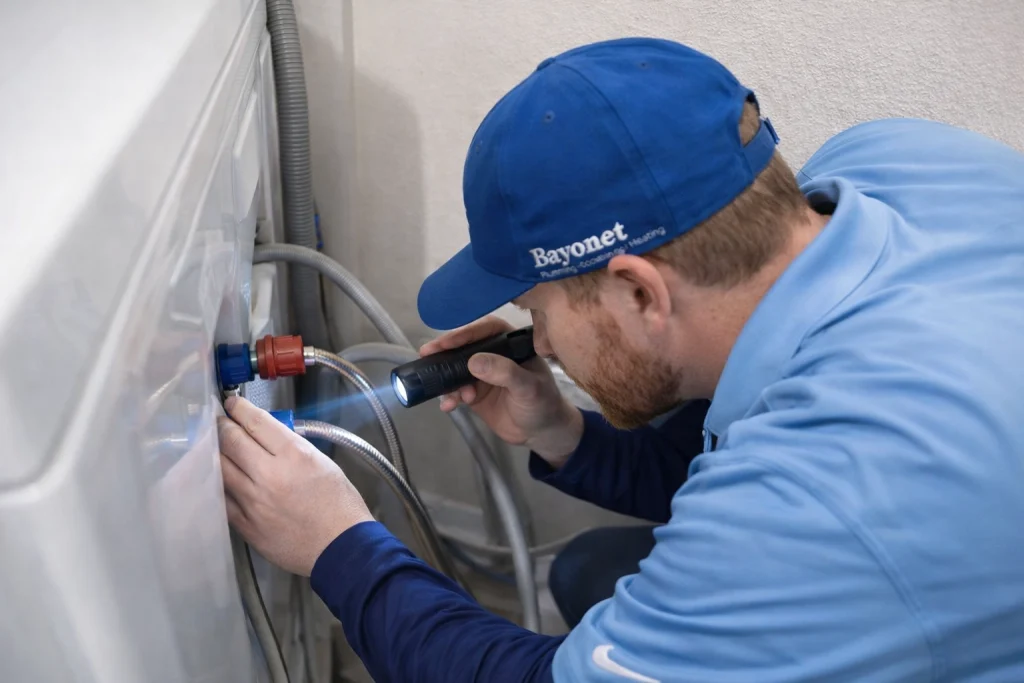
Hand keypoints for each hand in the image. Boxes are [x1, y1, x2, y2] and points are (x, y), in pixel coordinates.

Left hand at [218, 396, 373, 575]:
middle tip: (219, 420)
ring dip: (215, 452)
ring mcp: (253, 501)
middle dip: (222, 425)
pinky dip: (218, 484)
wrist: (342, 549)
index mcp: (294, 455)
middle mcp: (269, 474)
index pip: (257, 422)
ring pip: (220, 468)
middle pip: (232, 440)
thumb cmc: (340, 505)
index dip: (239, 408)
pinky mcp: (246, 524)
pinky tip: (217, 477)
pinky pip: (222, 498)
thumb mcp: (323, 463)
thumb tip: (268, 437)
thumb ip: (293, 448)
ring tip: (214, 445)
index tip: (232, 404)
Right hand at [420, 316, 583, 466]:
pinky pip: (456, 390)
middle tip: (427, 355)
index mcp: (511, 344)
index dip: (464, 334)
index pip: (485, 330)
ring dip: (449, 381)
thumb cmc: (543, 404)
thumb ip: (504, 373)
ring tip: (452, 396)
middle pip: (465, 347)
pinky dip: (450, 397)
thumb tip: (473, 361)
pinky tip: (449, 406)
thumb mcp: (528, 387)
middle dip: (446, 352)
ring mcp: (482, 375)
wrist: (543, 433)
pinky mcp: (474, 393)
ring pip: (456, 370)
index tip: (446, 342)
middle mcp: (494, 355)